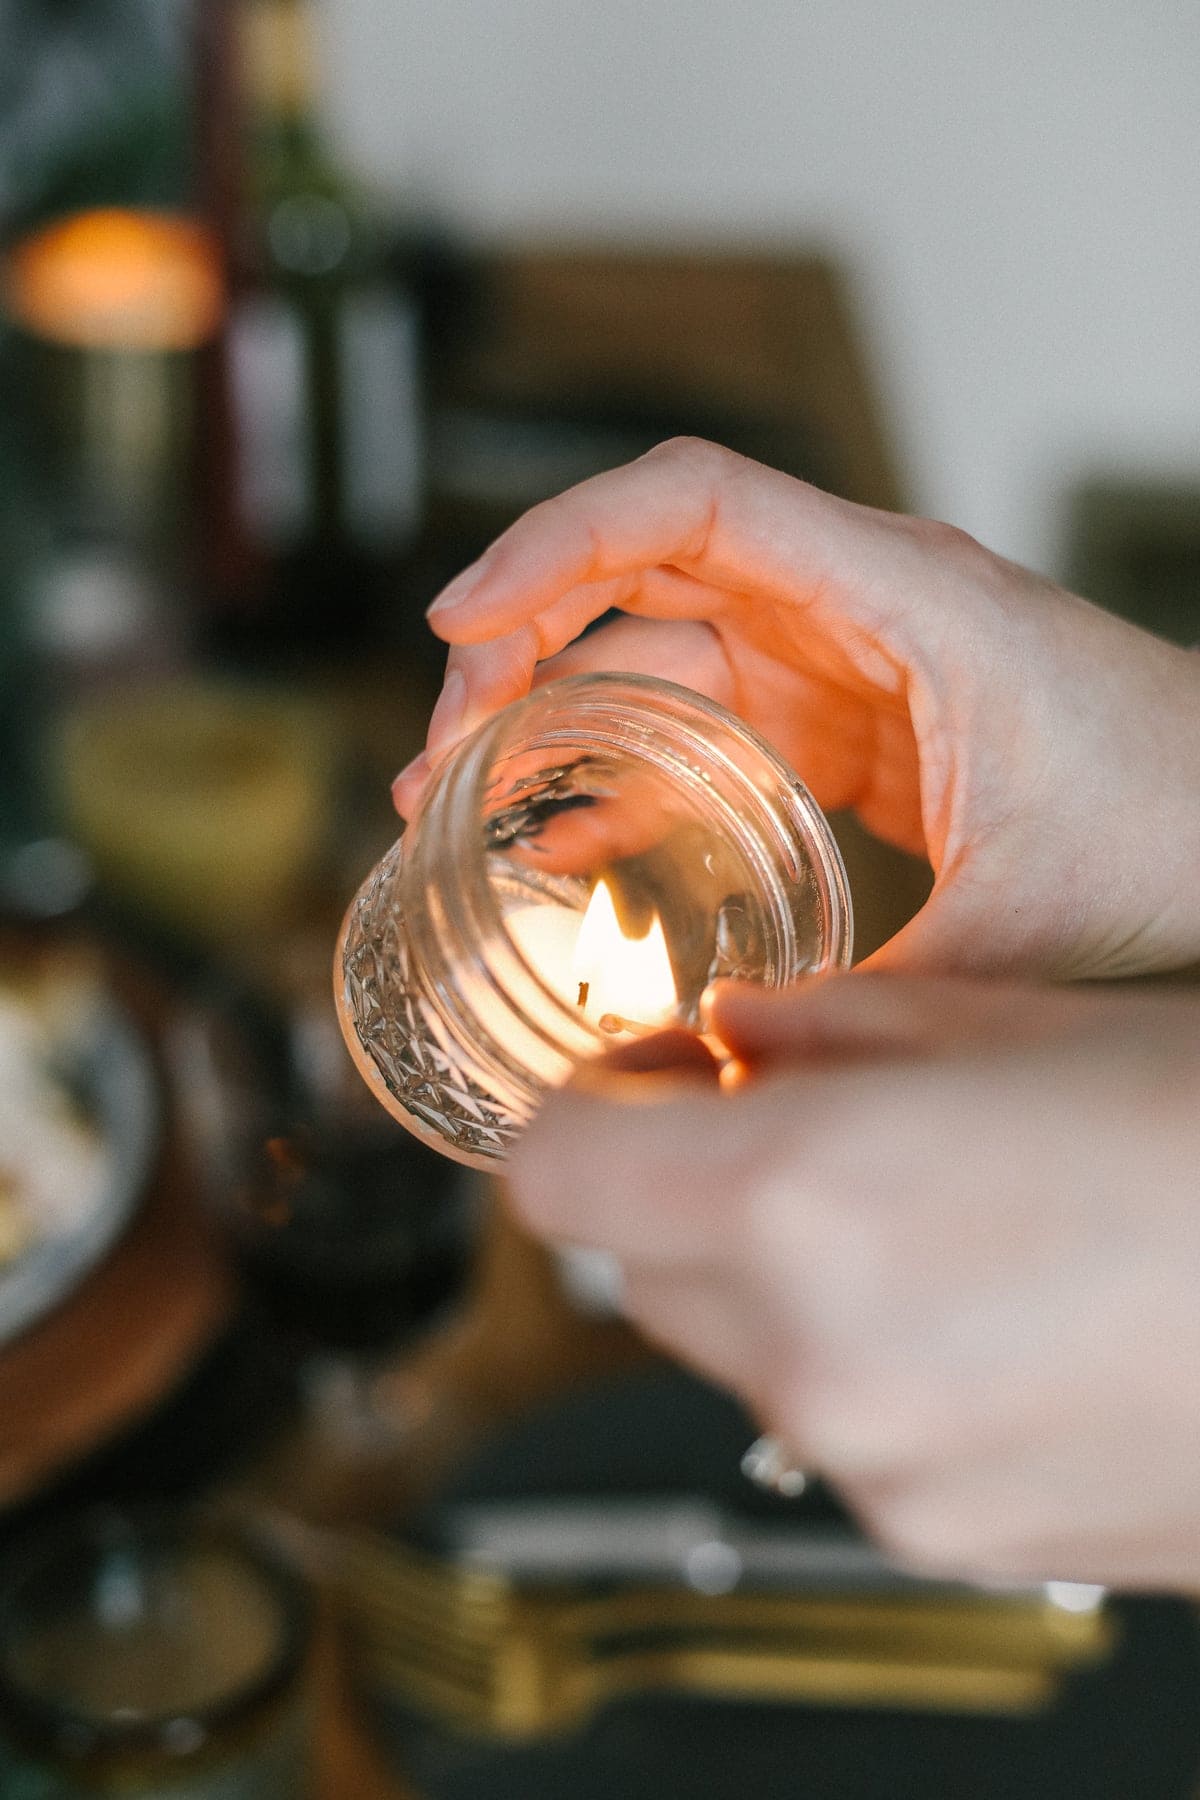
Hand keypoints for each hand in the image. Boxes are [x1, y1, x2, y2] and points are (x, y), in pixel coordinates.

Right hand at [395, 439, 1199, 979]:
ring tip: (462, 800)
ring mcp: (846, 667)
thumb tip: (722, 1087)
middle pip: (639, 576)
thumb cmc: (1179, 837)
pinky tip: (565, 839)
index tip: (459, 620)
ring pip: (658, 653)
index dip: (554, 543)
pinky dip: (624, 770)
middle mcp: (856, 611)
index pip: (691, 505)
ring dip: (554, 714)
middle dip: (518, 644)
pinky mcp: (846, 730)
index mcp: (897, 599)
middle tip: (441, 754)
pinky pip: (704, 725)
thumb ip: (865, 1011)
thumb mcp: (1013, 933)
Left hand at [508, 975, 1199, 1589]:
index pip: (556, 1178)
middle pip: (637, 1270)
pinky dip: (862, 1366)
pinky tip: (986, 1311)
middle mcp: (811, 1356)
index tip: (638, 1085)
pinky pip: (836, 1432)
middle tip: (795, 1133)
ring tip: (932, 1224)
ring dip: (780, 1285)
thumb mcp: (1006, 1019)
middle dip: (688, 1194)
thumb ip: (821, 1030)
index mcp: (802, 1199)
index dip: (584, 1117)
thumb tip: (726, 1040)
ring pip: (736, 1356)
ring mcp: (876, 1469)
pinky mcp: (944, 1536)